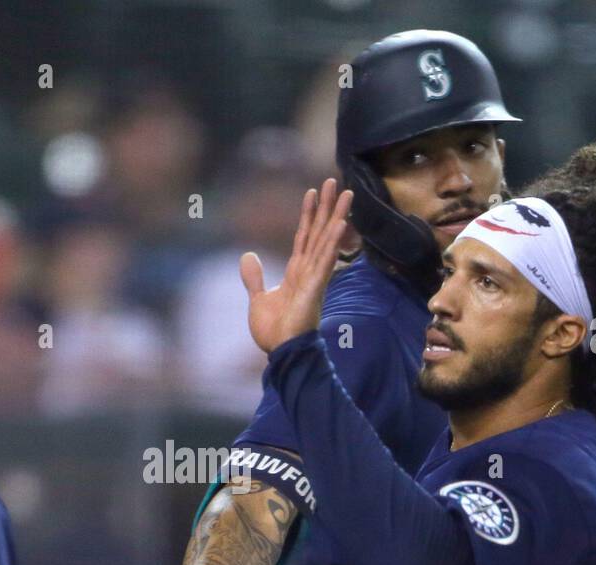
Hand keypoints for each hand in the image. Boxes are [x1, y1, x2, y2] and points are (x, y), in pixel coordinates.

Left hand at [241, 177, 352, 353]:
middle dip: (328, 207)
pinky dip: (333, 242)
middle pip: (320, 232)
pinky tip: (341, 224)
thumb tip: (248, 255)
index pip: (304, 236)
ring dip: (337, 217)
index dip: (308, 214)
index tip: (313, 192)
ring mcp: (314, 278)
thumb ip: (255, 277)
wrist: (279, 352)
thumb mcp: (258, 298)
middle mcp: (309, 271)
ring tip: (347, 194)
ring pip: (327, 241)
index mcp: (296, 272)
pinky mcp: (315, 289)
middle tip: (335, 181)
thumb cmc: (274, 330)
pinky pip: (326, 261)